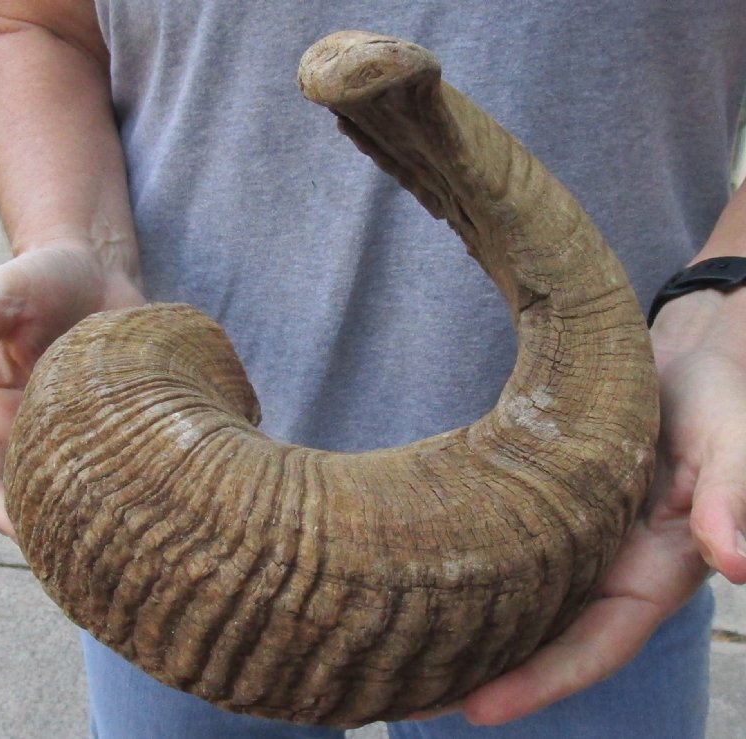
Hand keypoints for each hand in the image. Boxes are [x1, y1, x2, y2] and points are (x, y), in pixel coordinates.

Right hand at [0, 241, 144, 537]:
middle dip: (59, 530)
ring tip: (144, 531)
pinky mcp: (124, 432)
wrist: (99, 274)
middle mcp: (31, 440)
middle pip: (33, 504)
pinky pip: (130, 470)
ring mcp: (81, 440)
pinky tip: (178, 493)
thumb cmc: (45, 280)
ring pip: (85, 497)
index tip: (25, 530)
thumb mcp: (9, 292)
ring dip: (107, 516)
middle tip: (102, 545)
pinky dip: (147, 486)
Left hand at [413, 289, 745, 725]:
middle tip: (403, 698)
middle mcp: (607, 570)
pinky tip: (424, 581)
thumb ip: (730, 502)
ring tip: (395, 653)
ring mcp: (576, 542)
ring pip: (517, 603)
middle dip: (481, 674)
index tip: (476, 711)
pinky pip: (508, 553)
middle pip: (539, 640)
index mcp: (651, 575)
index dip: (538, 684)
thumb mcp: (732, 450)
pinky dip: (471, 576)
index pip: (591, 648)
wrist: (691, 362)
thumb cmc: (721, 405)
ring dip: (465, 630)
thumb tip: (735, 561)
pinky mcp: (551, 510)